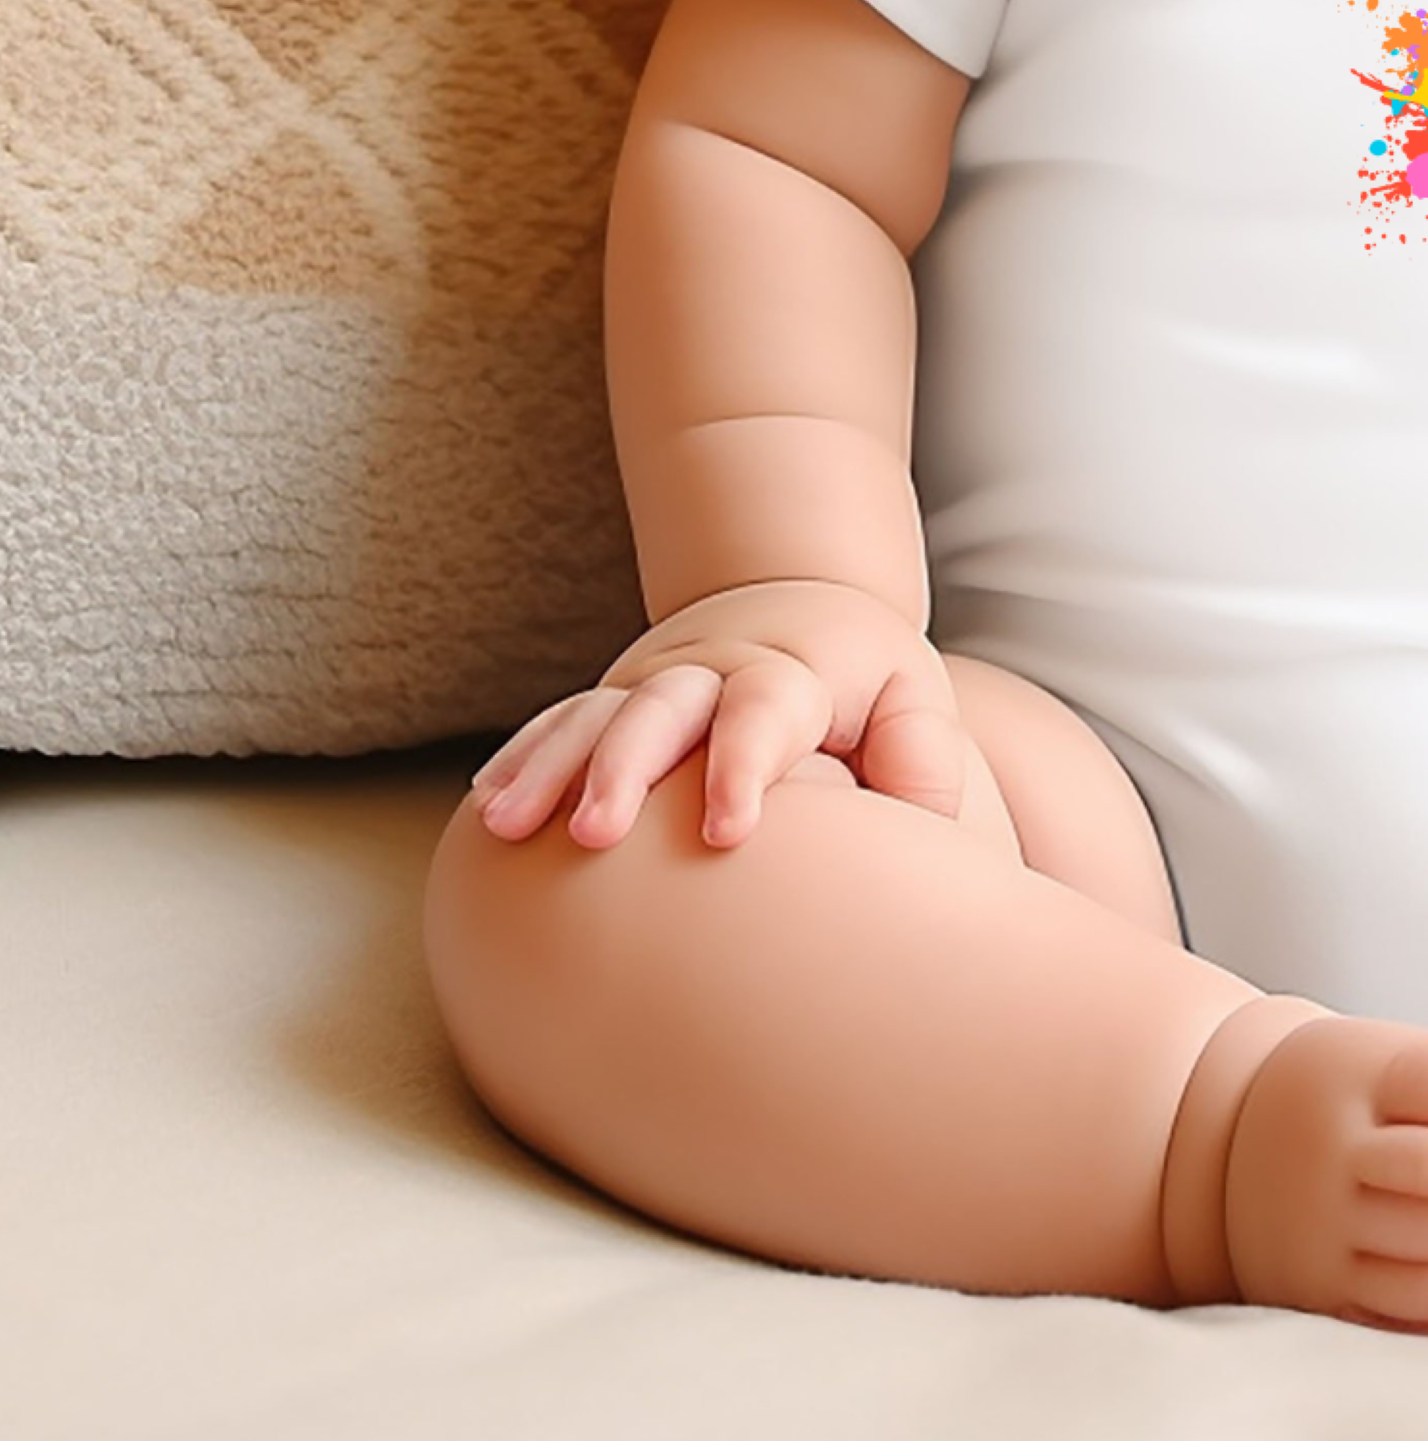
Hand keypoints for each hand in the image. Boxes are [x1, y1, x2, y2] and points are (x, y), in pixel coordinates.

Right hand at [470, 581, 972, 850]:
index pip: (766, 711)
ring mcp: (657, 681)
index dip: (744, 765)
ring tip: (505, 826)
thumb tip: (914, 823)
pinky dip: (525, 759)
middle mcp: (715, 668)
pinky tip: (490, 809)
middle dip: (624, 769)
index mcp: (795, 670)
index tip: (727, 832)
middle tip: (594, 836)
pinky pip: (562, 722)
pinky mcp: (618, 698)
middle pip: (663, 708)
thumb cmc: (872, 686)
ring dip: (550, 767)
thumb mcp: (915, 703)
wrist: (803, 604)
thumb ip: (924, 759)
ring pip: (595, 714)